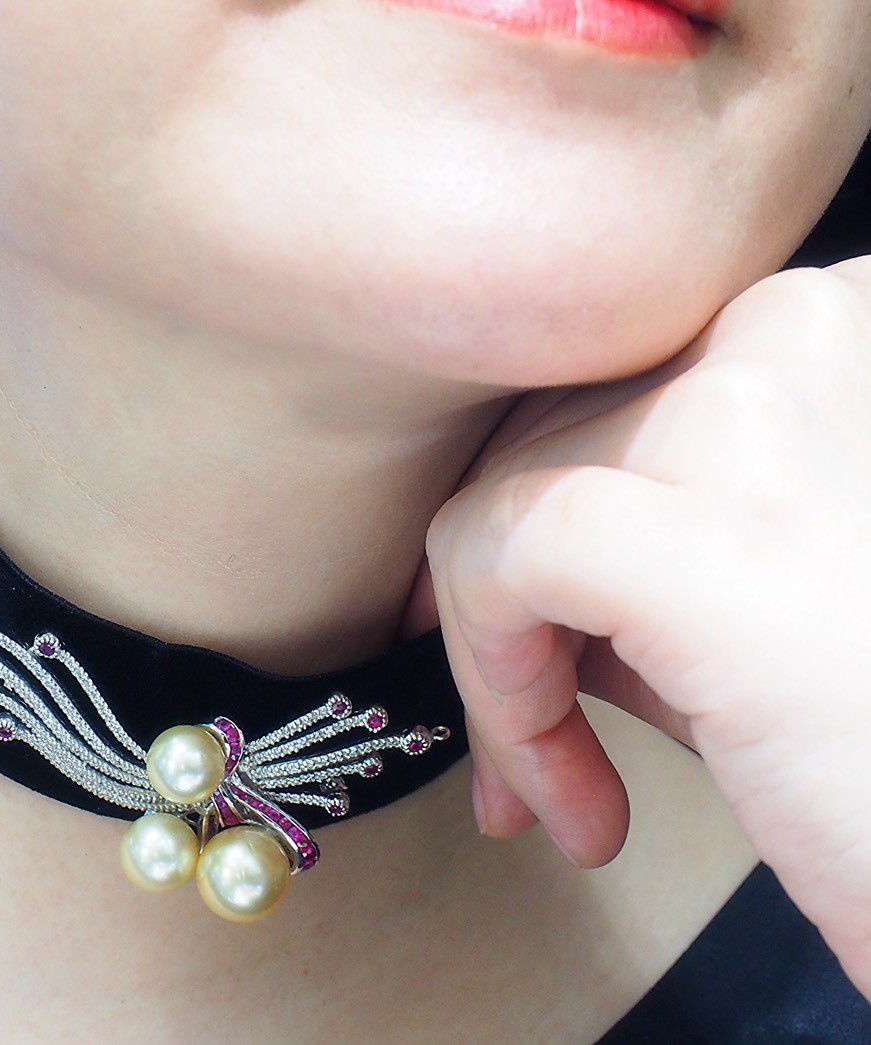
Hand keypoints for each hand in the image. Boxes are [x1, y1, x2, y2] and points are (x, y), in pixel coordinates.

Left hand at [416, 259, 870, 994]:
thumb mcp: (758, 597)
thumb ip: (641, 538)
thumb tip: (479, 569)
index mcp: (826, 326)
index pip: (604, 388)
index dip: (545, 516)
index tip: (530, 639)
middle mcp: (792, 330)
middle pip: (538, 441)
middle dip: (508, 609)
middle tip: (540, 747)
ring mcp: (743, 416)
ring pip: (496, 499)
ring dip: (502, 674)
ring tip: (568, 793)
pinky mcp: (695, 534)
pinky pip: (489, 557)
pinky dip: (496, 685)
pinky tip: (571, 794)